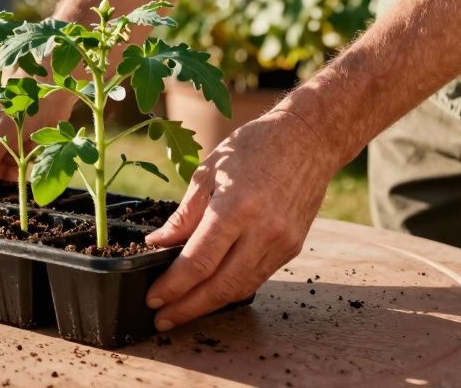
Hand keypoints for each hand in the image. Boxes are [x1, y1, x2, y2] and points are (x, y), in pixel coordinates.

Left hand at [144, 109, 338, 330]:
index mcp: (236, 209)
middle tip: (161, 319)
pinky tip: (211, 292)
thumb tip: (158, 245)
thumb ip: (184, 216)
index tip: (153, 298)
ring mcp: (282, 243)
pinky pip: (257, 277)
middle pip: (220, 286)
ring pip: (241, 288)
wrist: (308, 140)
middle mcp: (262, 232)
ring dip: (209, 305)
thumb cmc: (254, 148)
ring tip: (181, 312)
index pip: (198, 262)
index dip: (173, 286)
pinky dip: (232, 289)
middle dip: (187, 308)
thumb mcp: (208, 173)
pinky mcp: (292, 248)